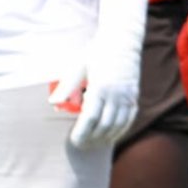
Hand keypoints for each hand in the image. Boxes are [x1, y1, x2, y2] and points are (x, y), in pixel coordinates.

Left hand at [49, 0, 147, 148]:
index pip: (90, 118)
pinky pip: (129, 120)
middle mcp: (116, 94)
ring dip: (105, 138)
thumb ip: (66, 86)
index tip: (74, 140)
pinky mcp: (134, 96)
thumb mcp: (78, 66)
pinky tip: (110, 136)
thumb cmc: (95, 53)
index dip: (82, 132)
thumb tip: (53, 104)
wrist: (122, 41)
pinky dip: (119, 131)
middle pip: (104, 125)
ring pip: (118, 125)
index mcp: (100, 86)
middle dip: (92, 139)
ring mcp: (127, 96)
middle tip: (81, 146)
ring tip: (93, 144)